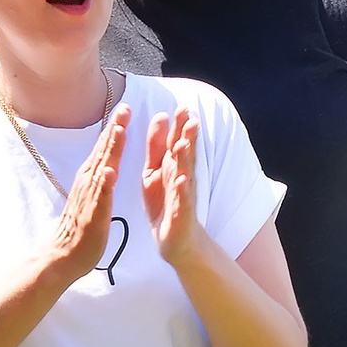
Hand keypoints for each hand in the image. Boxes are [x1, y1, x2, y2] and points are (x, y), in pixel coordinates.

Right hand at [43, 105, 129, 286]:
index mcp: (92, 177)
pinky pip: (99, 197)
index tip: (125, 108)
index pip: (105, 148)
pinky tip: (111, 171)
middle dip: (115, 129)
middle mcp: (88, 182)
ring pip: (101, 168)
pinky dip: (105, 183)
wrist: (62, 254)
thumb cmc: (80, 226)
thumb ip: (99, 177)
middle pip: (103, 151)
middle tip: (125, 107)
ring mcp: (89, 197)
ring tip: (120, 129)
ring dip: (110, 149)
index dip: (115, 128)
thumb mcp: (92, 195)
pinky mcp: (92, 215)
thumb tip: (105, 160)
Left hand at [141, 107, 212, 268]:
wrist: (176, 240)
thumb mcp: (155, 171)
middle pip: (184, 154)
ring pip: (184, 174)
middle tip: (190, 118)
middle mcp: (180, 177)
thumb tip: (160, 116)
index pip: (176, 141)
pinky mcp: (181, 214)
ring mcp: (183, 195)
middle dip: (187, 137)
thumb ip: (156, 146)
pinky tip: (181, 180)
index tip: (181, 107)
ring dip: (185, 159)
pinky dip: (181, 191)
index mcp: (171, 166)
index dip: (179, 125)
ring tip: (184, 143)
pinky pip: (181, 201)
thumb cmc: (165, 203)